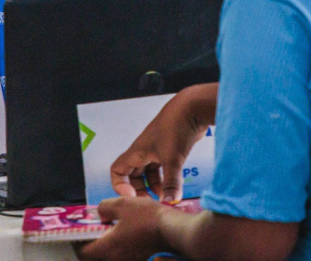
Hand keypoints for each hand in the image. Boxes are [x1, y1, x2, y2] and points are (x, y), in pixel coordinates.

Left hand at [76, 197, 169, 260]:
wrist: (172, 229)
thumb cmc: (146, 217)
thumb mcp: (122, 204)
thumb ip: (104, 208)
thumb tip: (101, 214)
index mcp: (107, 248)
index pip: (82, 252)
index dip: (77, 242)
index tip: (78, 232)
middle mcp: (115, 259)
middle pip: (94, 256)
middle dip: (91, 243)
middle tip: (92, 229)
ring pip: (108, 256)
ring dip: (105, 244)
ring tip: (108, 228)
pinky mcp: (138, 259)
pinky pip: (120, 255)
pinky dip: (117, 246)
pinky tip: (124, 232)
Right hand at [111, 83, 216, 201]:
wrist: (193, 107)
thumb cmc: (177, 127)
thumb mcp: (173, 159)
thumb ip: (171, 182)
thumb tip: (170, 201)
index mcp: (138, 152)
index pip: (118, 170)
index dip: (120, 186)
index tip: (132, 196)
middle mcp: (145, 151)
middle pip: (134, 175)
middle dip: (140, 190)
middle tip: (151, 202)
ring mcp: (158, 149)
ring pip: (150, 172)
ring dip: (155, 185)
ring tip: (166, 196)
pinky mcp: (172, 148)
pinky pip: (164, 167)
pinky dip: (167, 178)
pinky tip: (177, 186)